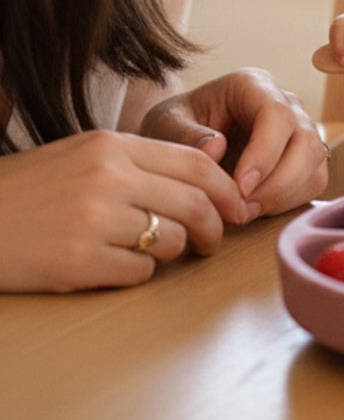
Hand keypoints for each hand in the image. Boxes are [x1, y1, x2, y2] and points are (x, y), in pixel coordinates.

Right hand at [0, 129, 245, 292]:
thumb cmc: (30, 188)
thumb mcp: (83, 154)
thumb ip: (138, 160)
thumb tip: (204, 174)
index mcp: (112, 146)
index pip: (196, 163)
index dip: (226, 188)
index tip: (236, 205)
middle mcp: (107, 178)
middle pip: (195, 203)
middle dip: (216, 227)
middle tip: (216, 241)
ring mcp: (92, 221)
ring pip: (171, 240)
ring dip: (177, 252)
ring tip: (165, 252)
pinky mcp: (77, 263)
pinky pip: (139, 272)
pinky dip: (141, 273)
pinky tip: (121, 267)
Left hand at [139, 68, 327, 221]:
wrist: (184, 140)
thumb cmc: (175, 128)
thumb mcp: (165, 126)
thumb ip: (185, 136)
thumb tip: (216, 148)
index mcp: (251, 85)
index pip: (276, 113)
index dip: (264, 153)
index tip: (239, 187)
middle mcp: (284, 102)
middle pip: (306, 140)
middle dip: (277, 182)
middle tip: (241, 210)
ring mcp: (300, 129)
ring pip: (315, 162)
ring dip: (283, 195)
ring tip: (243, 212)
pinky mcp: (306, 157)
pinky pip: (314, 181)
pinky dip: (290, 202)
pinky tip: (257, 208)